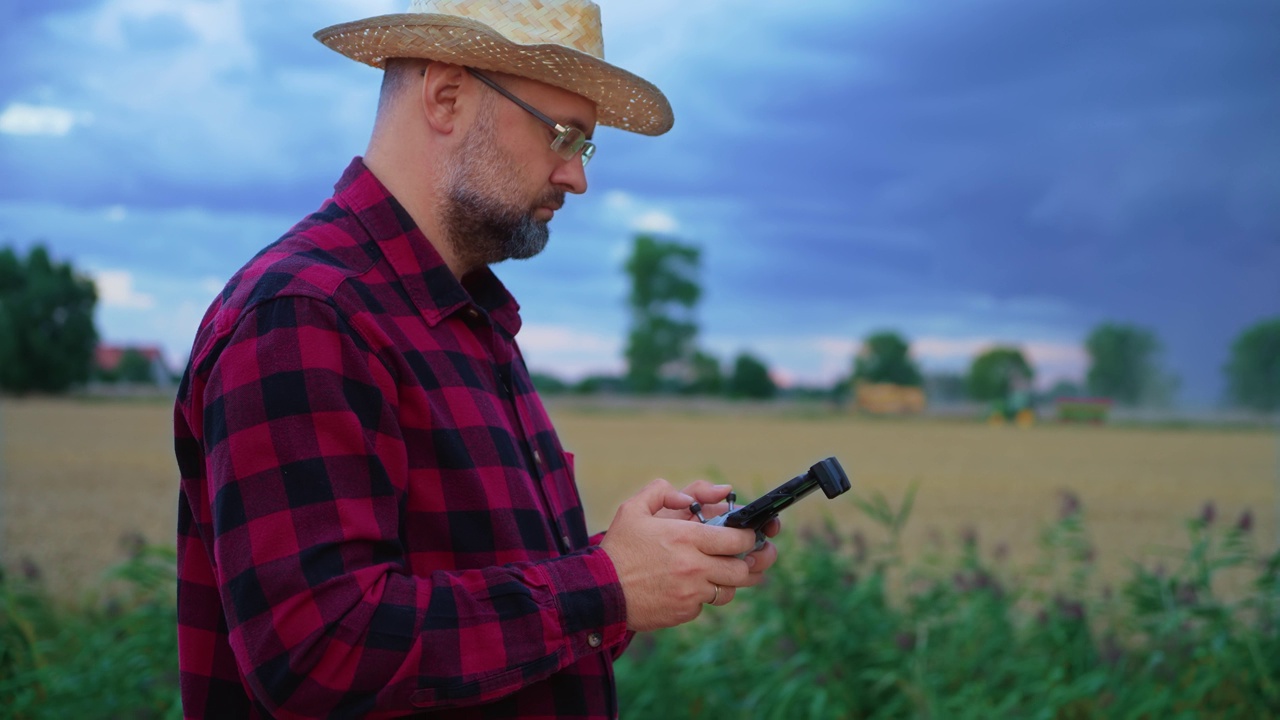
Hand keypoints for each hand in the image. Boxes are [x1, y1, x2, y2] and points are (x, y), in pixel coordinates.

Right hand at [600, 479, 761, 632]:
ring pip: (729, 591)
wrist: (599, 592)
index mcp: (686, 538)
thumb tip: (686, 498)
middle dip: (752, 562)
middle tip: (752, 556)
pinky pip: (705, 605)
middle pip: (742, 569)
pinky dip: (702, 597)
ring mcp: (690, 593)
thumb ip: (661, 493)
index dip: (750, 536)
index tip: (749, 535)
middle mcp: (693, 566)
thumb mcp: (632, 510)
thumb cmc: (617, 549)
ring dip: (730, 582)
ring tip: (725, 573)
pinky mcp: (684, 613)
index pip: (737, 539)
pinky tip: (691, 587)